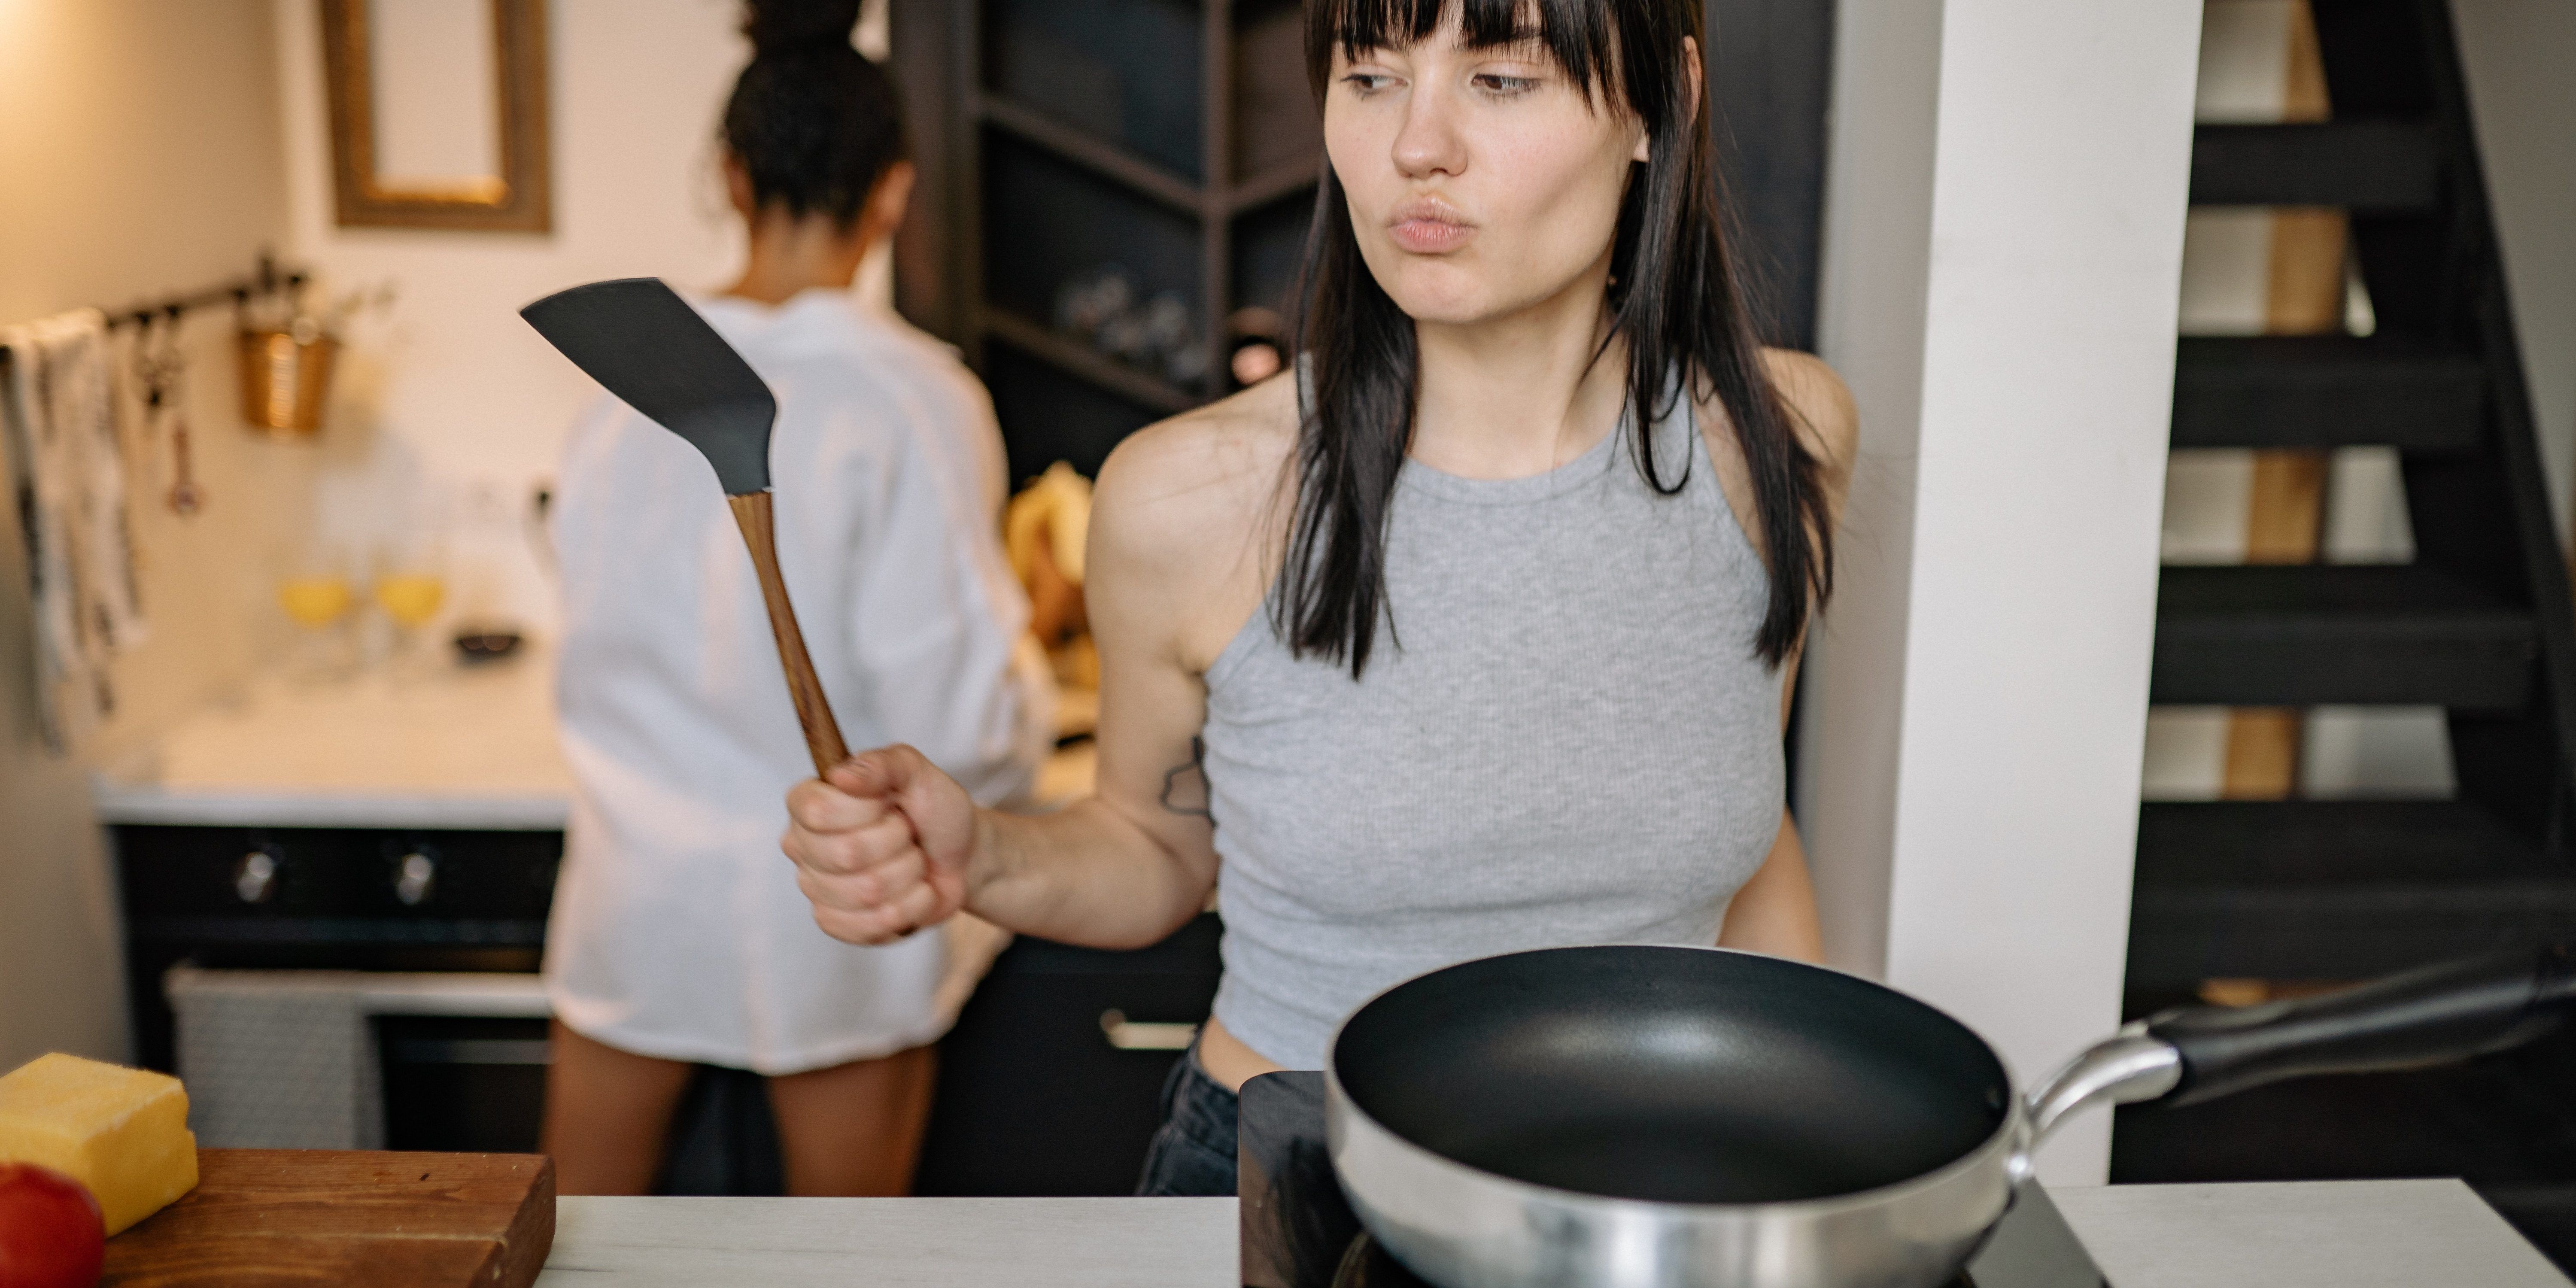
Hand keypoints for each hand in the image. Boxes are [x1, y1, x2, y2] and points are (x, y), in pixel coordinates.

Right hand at [783, 744, 978, 944]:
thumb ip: (881, 765)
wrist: (961, 855)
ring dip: (908, 874)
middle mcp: (802, 845)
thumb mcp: (916, 773)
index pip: (818, 811)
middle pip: (846, 855)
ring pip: (866, 892)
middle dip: (898, 843)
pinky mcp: (836, 923)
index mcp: (809, 802)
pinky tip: (913, 892)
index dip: (866, 810)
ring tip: (912, 861)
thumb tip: (840, 775)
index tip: (889, 804)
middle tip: (907, 835)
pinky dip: (909, 908)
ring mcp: (815, 888)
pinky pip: (868, 926)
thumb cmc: (932, 810)